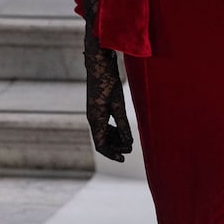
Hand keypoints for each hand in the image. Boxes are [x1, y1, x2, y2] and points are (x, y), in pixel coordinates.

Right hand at [85, 41, 133, 161]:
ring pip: (103, 133)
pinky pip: (104, 124)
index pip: (100, 145)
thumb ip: (123, 124)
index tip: (123, 159)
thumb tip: (129, 142)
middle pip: (102, 140)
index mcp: (95, 119)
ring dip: (115, 138)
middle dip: (116, 146)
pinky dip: (113, 129)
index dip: (111, 154)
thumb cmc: (109, 82)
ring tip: (129, 140)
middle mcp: (92, 118)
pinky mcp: (98, 107)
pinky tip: (123, 129)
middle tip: (130, 148)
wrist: (99, 63)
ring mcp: (94, 112)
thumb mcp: (119, 104)